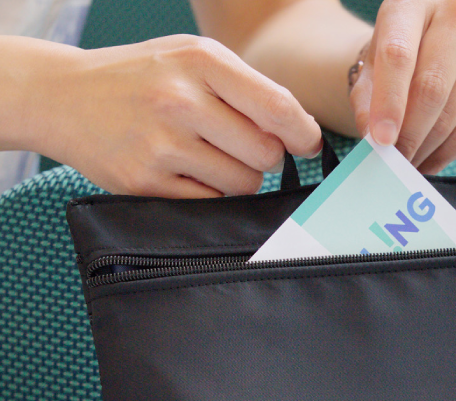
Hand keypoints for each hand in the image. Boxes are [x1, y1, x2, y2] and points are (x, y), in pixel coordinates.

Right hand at [40, 35, 322, 196]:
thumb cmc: (141, 79)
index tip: (309, 145)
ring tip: (205, 156)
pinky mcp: (146, 182)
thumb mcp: (191, 61)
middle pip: (266, 154)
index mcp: (200, 62)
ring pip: (243, 184)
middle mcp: (181, 100)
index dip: (304, 133)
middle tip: (238, 147)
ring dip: (237, 178)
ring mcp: (161, 145)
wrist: (64, 96)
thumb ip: (246, 89)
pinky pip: (211, 202)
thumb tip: (301, 132)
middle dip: (263, 158)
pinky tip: (184, 171)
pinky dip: (208, 193)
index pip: (278, 107)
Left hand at [349, 0, 455, 173]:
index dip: (389, 103)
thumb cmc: (394, 59)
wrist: (426, 47)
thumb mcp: (370, 70)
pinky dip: (446, 154)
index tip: (381, 141)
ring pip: (451, 116)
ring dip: (424, 150)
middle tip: (391, 164)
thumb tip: (376, 140)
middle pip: (431, 89)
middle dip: (408, 136)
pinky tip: (428, 160)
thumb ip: (367, 102)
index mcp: (414, 1)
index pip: (399, 56)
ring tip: (405, 164)